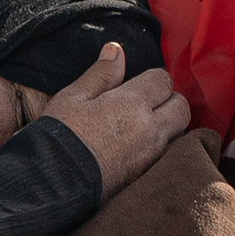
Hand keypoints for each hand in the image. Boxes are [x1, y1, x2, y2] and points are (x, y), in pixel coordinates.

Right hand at [39, 42, 189, 198]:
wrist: (53, 185)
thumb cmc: (60, 136)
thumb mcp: (73, 97)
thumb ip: (100, 73)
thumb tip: (116, 50)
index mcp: (132, 103)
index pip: (163, 80)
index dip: (152, 79)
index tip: (137, 84)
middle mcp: (150, 129)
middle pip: (181, 107)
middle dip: (169, 101)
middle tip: (146, 104)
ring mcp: (151, 156)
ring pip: (179, 133)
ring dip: (169, 126)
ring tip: (144, 126)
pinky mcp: (146, 177)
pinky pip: (168, 156)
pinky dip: (162, 148)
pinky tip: (140, 148)